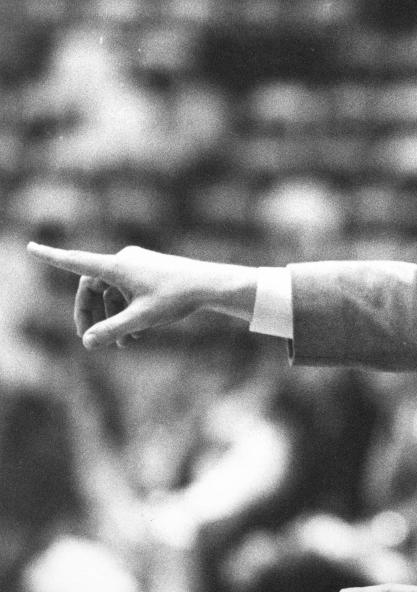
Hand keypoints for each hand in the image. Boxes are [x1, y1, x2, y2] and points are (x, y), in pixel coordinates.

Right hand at [27, 243, 256, 348]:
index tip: (31, 247)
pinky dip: (125, 309)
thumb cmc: (177, 298)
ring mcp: (137, 264)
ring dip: (111, 316)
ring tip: (122, 343)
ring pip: (111, 291)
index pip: (76, 262)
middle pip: (93, 287)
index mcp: (116, 267)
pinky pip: (126, 289)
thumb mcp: (143, 318)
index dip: (52, 257)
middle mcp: (123, 260)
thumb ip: (114, 330)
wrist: (209, 284)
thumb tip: (87, 343)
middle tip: (90, 339)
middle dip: (91, 314)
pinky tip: (135, 334)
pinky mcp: (148, 269)